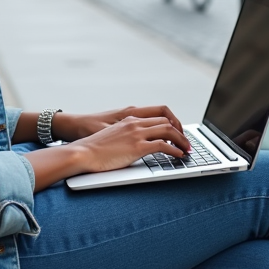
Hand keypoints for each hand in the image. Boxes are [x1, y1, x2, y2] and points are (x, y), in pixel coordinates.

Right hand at [54, 105, 183, 141]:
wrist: (82, 152)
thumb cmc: (94, 147)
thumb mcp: (113, 134)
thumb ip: (127, 134)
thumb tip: (137, 143)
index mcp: (129, 117)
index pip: (159, 113)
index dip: (172, 121)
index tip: (178, 131)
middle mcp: (135, 122)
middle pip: (167, 120)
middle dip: (180, 131)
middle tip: (186, 142)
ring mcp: (136, 134)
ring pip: (168, 130)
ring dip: (181, 141)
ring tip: (187, 150)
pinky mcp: (137, 147)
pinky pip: (163, 146)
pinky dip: (175, 150)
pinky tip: (179, 155)